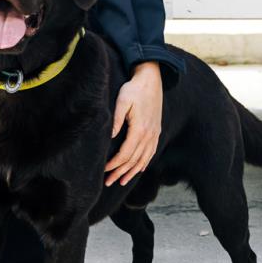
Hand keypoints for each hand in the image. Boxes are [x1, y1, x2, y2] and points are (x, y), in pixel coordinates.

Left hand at [105, 62, 162, 186]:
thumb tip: (110, 137)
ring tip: (121, 181)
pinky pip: (151, 153)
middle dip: (120, 173)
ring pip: (143, 160)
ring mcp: (155, 134)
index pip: (126, 154)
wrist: (152, 79)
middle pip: (134, 161)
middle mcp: (149, 135)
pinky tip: (138, 170)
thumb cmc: (134, 89)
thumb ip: (117, 119)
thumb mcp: (123, 101)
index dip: (115, 164)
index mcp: (140, 129)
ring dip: (132, 172)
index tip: (104, 170)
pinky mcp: (157, 131)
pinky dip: (144, 164)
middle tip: (108, 182)